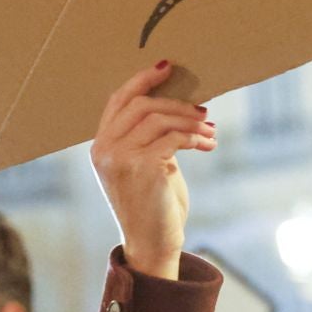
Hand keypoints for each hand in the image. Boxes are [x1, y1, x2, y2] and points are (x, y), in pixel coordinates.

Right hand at [91, 62, 216, 279]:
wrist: (153, 244)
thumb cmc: (155, 205)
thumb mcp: (146, 165)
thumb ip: (149, 137)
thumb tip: (178, 105)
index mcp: (101, 146)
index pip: (118, 100)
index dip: (142, 80)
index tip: (168, 68)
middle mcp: (104, 149)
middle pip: (141, 104)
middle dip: (177, 103)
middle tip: (204, 111)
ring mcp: (119, 157)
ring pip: (159, 118)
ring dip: (191, 121)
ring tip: (210, 132)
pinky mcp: (141, 166)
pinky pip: (172, 137)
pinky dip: (194, 137)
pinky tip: (207, 144)